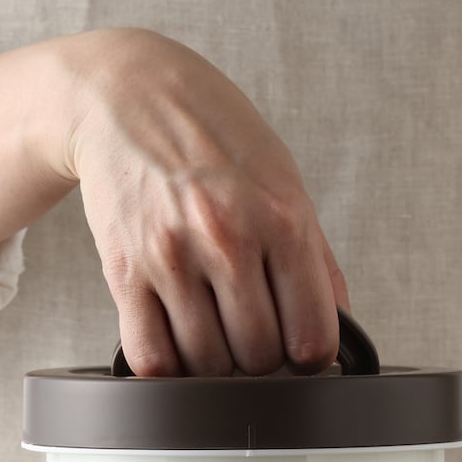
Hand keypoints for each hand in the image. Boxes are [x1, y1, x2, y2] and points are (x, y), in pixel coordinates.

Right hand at [55, 28, 347, 376]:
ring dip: (213, 363)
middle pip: (259, 358)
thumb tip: (337, 322)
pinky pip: (150, 356)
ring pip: (206, 365)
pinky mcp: (124, 271)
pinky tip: (175, 341)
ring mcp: (173, 257)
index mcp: (282, 218)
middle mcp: (228, 238)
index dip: (309, 356)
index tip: (297, 348)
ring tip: (212, 331)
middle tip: (249, 330)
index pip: (312, 337)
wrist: (128, 95)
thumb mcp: (283, 179)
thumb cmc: (212, 136)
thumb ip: (316, 256)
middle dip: (259, 357)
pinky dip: (167, 366)